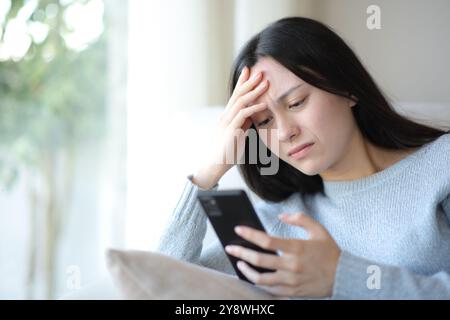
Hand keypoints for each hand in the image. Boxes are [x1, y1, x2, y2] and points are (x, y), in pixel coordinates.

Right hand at [205, 66, 269, 169]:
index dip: (242, 82)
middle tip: (260, 71)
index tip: (249, 71)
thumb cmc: (227, 152)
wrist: (215, 165)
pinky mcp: (231, 131)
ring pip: (241, 102)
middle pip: (238, 94)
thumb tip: (252, 116)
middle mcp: (225, 116)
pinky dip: (254, 108)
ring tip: (265, 83)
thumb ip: (243, 124)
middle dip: (249, 82)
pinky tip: (263, 104)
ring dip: (254, 91)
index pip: (235, 95)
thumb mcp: (237, 134)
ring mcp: (227, 122)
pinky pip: (243, 115)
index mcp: (227, 116)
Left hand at [225, 212, 340, 297]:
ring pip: (261, 278)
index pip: (267, 241)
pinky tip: (252, 275)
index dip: (250, 235)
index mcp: (297, 248)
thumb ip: (300, 218)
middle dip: (241, 253)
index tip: (238, 229)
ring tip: (239, 263)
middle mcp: (292, 265)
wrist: (344, 277)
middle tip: (230, 248)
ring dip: (246, 270)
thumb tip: (281, 215)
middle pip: (260, 260)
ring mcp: (291, 281)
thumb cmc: (329, 251)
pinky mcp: (292, 292)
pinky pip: (270, 289)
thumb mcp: (319, 229)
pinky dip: (258, 283)